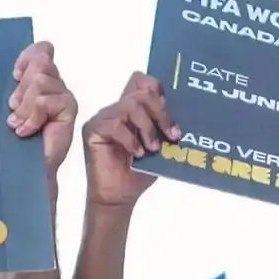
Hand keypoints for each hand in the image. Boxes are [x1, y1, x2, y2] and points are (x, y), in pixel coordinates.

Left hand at [7, 41, 75, 184]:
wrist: (27, 168)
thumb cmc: (16, 139)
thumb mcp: (11, 105)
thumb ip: (15, 85)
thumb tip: (16, 71)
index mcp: (41, 78)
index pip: (42, 49)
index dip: (27, 58)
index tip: (14, 76)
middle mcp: (55, 84)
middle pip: (40, 62)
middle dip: (22, 88)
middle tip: (14, 110)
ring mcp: (64, 96)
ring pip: (41, 81)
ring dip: (25, 106)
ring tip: (18, 124)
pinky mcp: (69, 109)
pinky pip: (45, 101)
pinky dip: (32, 117)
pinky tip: (26, 131)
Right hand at [82, 73, 178, 209]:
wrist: (120, 197)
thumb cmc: (139, 172)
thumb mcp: (160, 145)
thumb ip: (164, 126)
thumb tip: (185, 111)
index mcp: (133, 109)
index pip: (144, 82)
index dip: (160, 92)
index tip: (173, 120)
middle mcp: (117, 109)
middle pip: (142, 91)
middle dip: (162, 113)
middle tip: (171, 136)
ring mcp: (104, 118)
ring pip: (131, 105)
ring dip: (147, 128)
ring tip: (152, 149)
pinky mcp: (93, 130)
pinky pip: (115, 124)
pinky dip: (131, 139)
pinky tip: (137, 154)